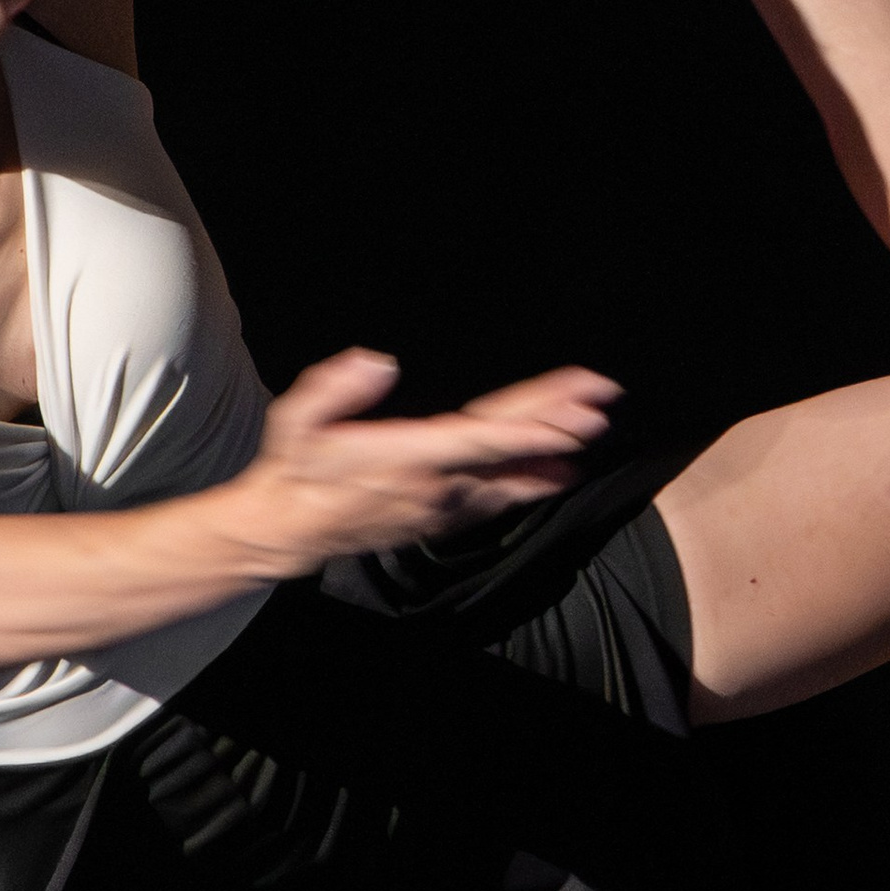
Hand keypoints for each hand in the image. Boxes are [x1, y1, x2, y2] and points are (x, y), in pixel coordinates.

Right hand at [225, 350, 618, 572]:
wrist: (289, 528)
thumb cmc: (295, 468)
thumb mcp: (300, 419)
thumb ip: (337, 388)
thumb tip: (377, 362)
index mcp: (409, 456)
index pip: (484, 439)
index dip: (534, 428)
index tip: (575, 416)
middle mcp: (435, 485)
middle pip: (509, 452)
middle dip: (557, 426)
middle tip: (600, 405)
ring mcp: (440, 506)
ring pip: (508, 478)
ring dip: (550, 456)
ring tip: (590, 439)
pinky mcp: (439, 518)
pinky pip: (494, 500)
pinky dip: (528, 485)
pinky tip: (553, 476)